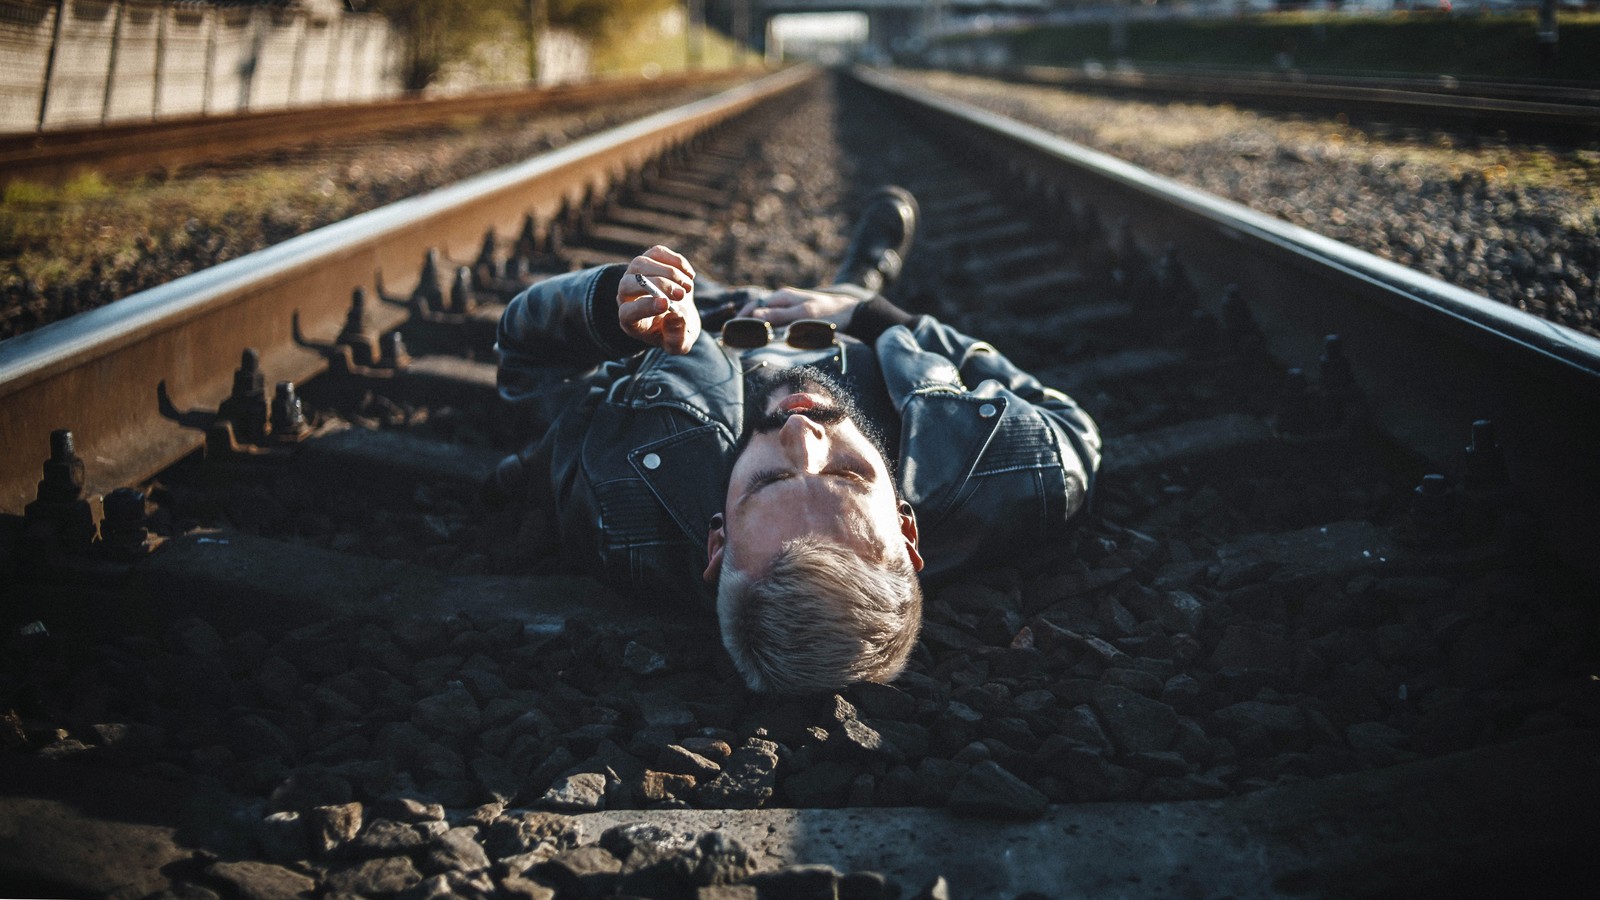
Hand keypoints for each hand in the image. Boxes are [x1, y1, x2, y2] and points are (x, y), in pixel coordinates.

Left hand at [619, 246, 699, 354]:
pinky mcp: (649, 259)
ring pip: (640, 264)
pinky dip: (676, 262)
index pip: (627, 312)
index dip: (643, 307)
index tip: (666, 304)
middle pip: (627, 284)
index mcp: (630, 321)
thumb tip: (675, 315)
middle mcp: (626, 296)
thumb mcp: (679, 344)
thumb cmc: (675, 332)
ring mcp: (635, 275)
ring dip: (669, 273)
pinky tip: (689, 276)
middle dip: (657, 286)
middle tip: (682, 295)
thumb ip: (677, 338)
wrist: (678, 313)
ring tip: (688, 288)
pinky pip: (656, 253)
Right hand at [736, 287, 863, 327]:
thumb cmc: (828, 313)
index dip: (741, 318)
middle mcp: (782, 299)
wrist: (850, 312)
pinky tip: (763, 337)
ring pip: (765, 316)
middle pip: (756, 310)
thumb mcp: (803, 315)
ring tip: (743, 339)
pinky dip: (766, 328)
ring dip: (754, 326)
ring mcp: (788, 306)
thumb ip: (780, 315)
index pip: (754, 306)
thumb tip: (755, 315)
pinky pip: (775, 321)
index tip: (731, 331)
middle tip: (733, 338)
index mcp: (782, 297)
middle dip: (744, 323)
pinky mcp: (794, 315)